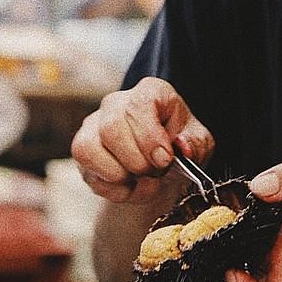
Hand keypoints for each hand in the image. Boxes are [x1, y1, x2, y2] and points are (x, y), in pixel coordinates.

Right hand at [71, 76, 212, 202]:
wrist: (163, 164)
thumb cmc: (178, 146)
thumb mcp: (198, 142)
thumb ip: (195, 143)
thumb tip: (182, 147)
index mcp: (149, 92)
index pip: (138, 106)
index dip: (149, 138)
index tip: (165, 160)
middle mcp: (116, 104)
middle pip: (111, 128)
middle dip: (136, 160)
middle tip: (156, 173)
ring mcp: (94, 126)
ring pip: (89, 148)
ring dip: (120, 175)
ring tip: (142, 180)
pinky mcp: (83, 151)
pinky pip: (87, 172)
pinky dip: (112, 189)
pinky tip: (130, 186)